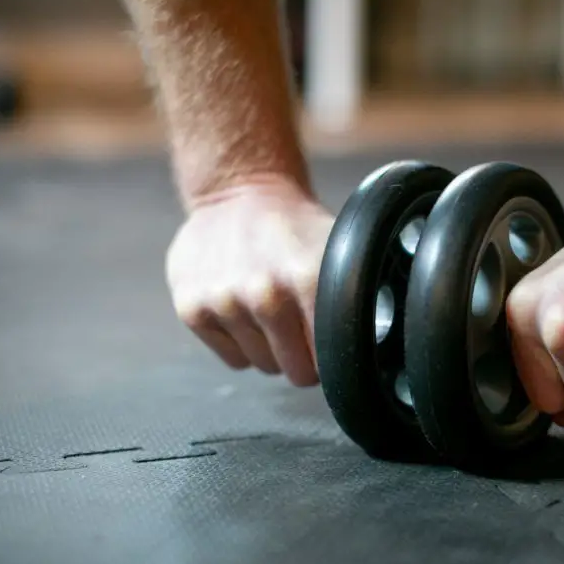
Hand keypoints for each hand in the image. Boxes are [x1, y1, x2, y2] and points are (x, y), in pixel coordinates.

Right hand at [165, 178, 334, 385]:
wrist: (238, 191)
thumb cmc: (296, 227)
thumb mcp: (337, 250)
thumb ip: (353, 298)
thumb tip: (372, 347)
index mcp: (307, 277)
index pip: (330, 359)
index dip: (335, 355)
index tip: (333, 340)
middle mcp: (263, 293)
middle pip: (297, 372)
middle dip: (304, 355)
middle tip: (301, 322)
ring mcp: (223, 302)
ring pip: (264, 366)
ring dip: (271, 348)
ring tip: (271, 308)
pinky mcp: (191, 309)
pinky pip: (233, 359)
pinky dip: (241, 343)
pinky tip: (244, 309)